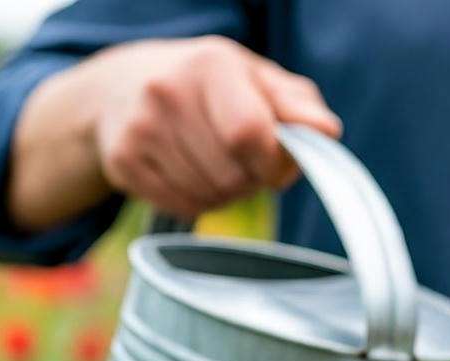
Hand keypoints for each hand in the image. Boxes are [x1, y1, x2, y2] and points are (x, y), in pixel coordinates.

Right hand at [10, 35, 342, 227]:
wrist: (126, 86)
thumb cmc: (214, 87)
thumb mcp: (261, 81)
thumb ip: (300, 107)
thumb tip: (327, 132)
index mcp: (211, 66)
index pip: (249, 134)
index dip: (272, 161)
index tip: (276, 160)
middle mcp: (167, 92)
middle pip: (231, 174)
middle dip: (252, 179)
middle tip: (246, 161)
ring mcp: (139, 128)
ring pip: (209, 195)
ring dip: (229, 193)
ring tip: (220, 164)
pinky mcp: (122, 161)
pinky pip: (183, 205)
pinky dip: (201, 201)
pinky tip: (195, 174)